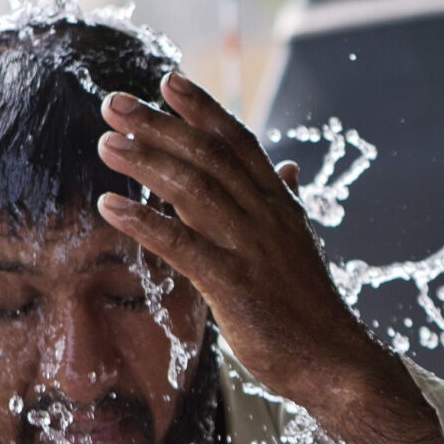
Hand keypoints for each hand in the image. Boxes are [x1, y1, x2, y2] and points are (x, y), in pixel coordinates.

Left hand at [94, 75, 388, 411]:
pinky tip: (111, 206)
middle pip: (209, 156)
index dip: (203, 109)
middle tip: (115, 103)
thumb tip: (289, 168)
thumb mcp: (299, 245)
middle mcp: (267, 217)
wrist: (337, 363)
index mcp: (280, 205)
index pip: (239, 142)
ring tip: (107, 144)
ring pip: (195, 190)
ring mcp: (253, 249)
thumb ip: (285, 203)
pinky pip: (183, 245)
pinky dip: (144, 221)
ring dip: (147, 161)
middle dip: (160, 124)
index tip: (168, 80)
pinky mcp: (235, 285)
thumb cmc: (310, 309)